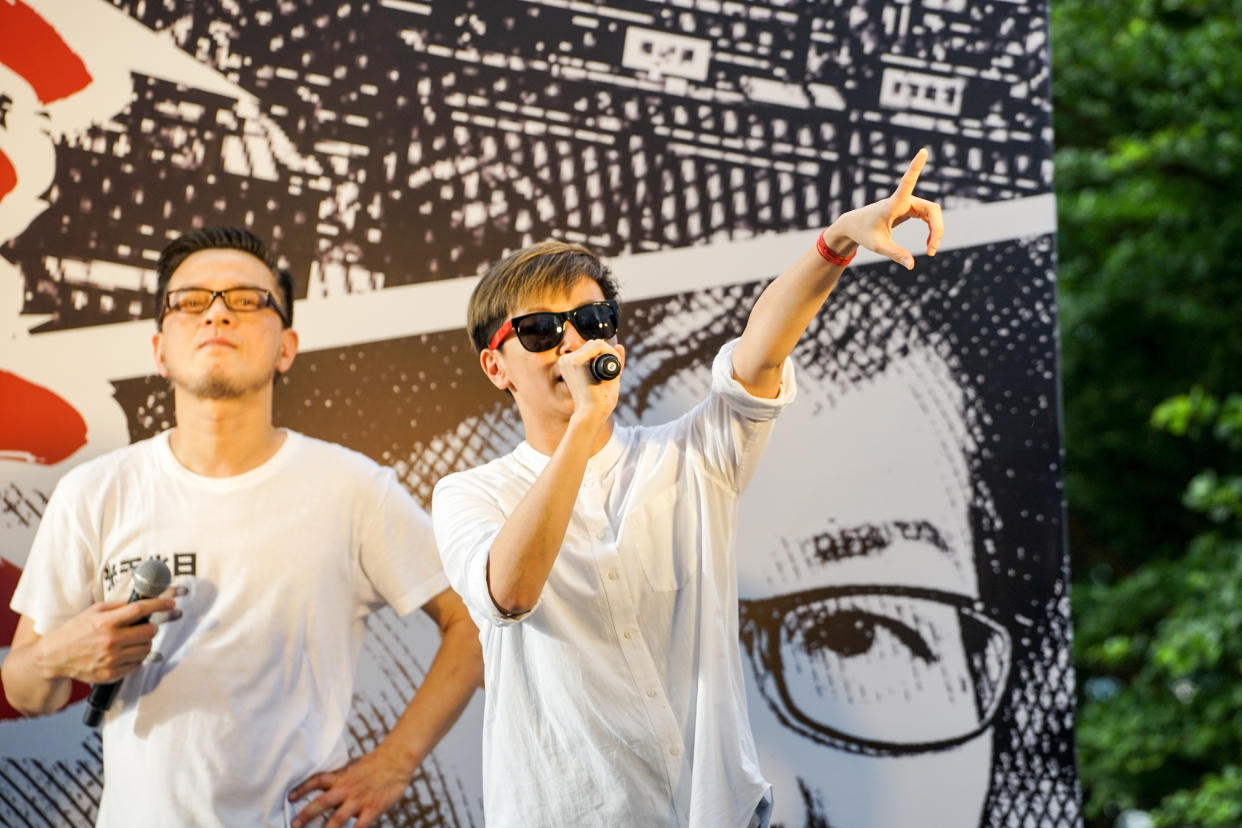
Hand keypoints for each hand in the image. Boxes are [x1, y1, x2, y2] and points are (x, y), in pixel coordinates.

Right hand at [35, 595, 178, 684]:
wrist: (54, 657)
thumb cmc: (75, 630)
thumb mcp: (94, 611)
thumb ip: (119, 605)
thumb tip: (142, 599)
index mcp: (106, 622)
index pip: (141, 610)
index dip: (160, 605)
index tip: (172, 603)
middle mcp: (110, 641)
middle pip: (149, 631)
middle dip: (153, 626)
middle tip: (148, 625)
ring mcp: (111, 660)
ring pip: (146, 649)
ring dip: (146, 643)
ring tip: (136, 640)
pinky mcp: (110, 674)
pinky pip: (137, 665)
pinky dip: (137, 658)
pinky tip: (127, 653)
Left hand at [288, 747, 413, 827]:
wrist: (396, 759)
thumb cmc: (375, 764)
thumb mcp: (353, 767)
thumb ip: (340, 778)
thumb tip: (326, 785)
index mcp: (341, 777)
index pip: (317, 781)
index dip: (302, 788)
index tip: (290, 796)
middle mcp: (346, 789)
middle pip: (321, 803)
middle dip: (305, 815)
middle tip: (293, 824)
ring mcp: (359, 800)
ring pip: (337, 819)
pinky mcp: (372, 809)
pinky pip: (360, 827)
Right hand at [558, 339, 624, 423]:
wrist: (592, 414)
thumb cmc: (599, 401)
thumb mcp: (609, 378)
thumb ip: (613, 362)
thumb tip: (620, 345)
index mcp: (569, 364)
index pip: (589, 348)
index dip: (606, 354)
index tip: (614, 368)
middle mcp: (565, 360)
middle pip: (593, 344)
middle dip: (608, 353)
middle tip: (616, 370)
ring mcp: (568, 360)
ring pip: (596, 343)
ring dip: (610, 353)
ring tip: (613, 371)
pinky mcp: (575, 361)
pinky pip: (597, 346)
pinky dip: (609, 353)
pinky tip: (611, 366)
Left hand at [828, 148, 943, 269]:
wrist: (854, 226)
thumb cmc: (863, 233)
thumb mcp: (878, 246)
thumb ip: (895, 253)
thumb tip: (911, 265)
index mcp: (893, 204)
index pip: (907, 182)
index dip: (915, 168)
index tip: (923, 151)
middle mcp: (903, 200)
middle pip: (932, 209)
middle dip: (937, 229)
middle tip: (932, 251)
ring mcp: (908, 203)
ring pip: (933, 213)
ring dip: (936, 231)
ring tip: (930, 250)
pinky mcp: (909, 208)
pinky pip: (929, 216)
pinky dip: (932, 230)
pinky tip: (929, 244)